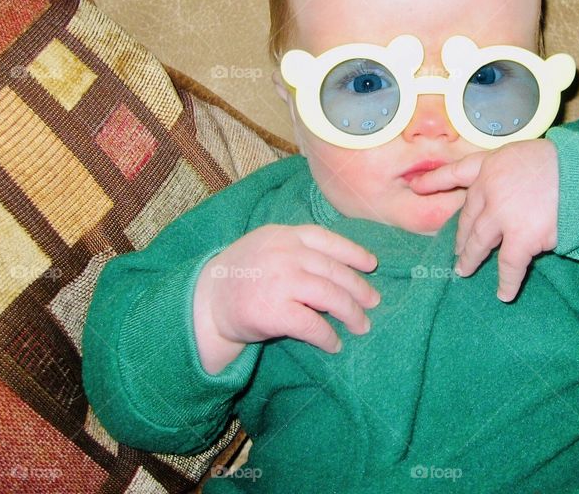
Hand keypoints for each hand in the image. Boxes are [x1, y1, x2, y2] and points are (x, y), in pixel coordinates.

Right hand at [193, 224, 380, 373]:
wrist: (205, 303)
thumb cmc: (241, 275)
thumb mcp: (266, 247)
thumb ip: (296, 249)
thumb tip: (342, 265)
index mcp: (284, 235)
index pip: (327, 240)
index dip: (353, 253)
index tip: (371, 264)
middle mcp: (285, 254)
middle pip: (334, 271)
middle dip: (359, 289)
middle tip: (374, 303)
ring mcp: (280, 282)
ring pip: (330, 297)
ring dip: (351, 313)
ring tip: (363, 325)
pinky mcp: (274, 312)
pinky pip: (313, 325)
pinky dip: (328, 336)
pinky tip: (335, 343)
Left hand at [408, 139, 558, 301]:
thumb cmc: (565, 163)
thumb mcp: (528, 155)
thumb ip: (511, 172)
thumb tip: (507, 193)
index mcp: (492, 164)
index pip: (457, 172)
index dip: (435, 181)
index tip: (416, 187)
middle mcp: (490, 188)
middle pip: (468, 216)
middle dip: (461, 235)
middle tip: (457, 249)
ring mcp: (502, 214)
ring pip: (478, 242)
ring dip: (470, 258)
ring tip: (463, 270)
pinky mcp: (520, 237)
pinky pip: (508, 266)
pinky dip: (506, 282)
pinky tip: (503, 294)